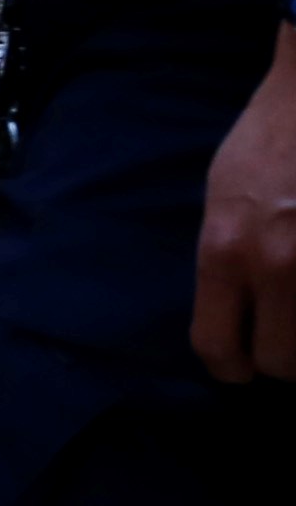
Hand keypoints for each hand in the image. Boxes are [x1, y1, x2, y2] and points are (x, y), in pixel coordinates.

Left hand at [190, 22, 295, 383]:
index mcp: (226, 251)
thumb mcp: (222, 199)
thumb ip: (225, 258)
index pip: (217, 345)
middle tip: (290, 347)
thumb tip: (234, 309)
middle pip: (281, 361)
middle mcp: (277, 264)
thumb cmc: (270, 137)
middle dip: (285, 362)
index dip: (230, 368)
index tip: (242, 368)